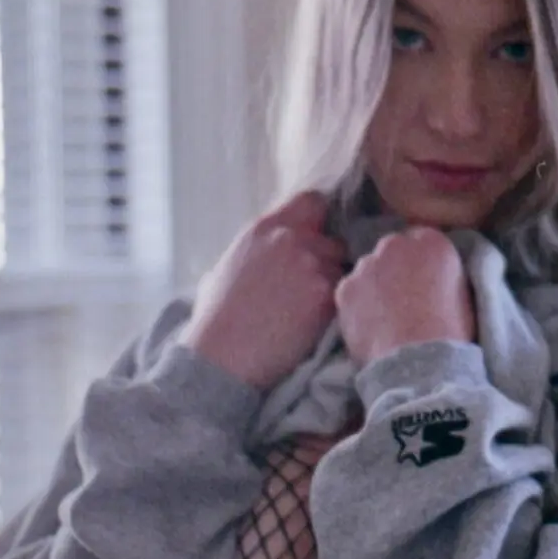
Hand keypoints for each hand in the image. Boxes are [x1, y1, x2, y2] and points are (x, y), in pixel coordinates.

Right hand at [180, 190, 347, 390]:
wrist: (222, 357)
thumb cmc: (215, 321)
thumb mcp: (224, 269)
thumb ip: (253, 252)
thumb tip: (263, 253)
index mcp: (263, 228)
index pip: (311, 201)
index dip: (318, 220)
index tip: (317, 237)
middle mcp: (289, 238)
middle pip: (332, 239)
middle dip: (327, 260)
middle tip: (311, 287)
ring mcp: (310, 264)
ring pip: (341, 268)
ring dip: (331, 286)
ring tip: (307, 311)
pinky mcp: (324, 294)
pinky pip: (342, 293)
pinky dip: (333, 308)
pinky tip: (312, 324)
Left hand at [334, 226, 476, 369]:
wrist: (419, 362)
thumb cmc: (452, 332)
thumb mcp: (464, 293)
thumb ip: (446, 273)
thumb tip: (436, 275)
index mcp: (432, 242)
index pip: (423, 240)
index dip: (422, 262)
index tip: (424, 280)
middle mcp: (395, 244)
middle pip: (393, 249)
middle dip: (396, 267)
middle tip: (403, 298)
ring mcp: (366, 265)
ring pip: (369, 270)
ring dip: (375, 284)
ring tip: (385, 316)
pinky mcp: (345, 288)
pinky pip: (351, 292)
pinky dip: (357, 304)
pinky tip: (369, 325)